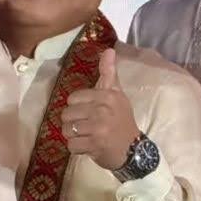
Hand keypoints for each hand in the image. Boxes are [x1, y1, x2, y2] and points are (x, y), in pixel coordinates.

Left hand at [61, 48, 139, 171]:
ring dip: (74, 136)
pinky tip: (89, 147)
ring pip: (67, 130)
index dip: (77, 108)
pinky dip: (77, 148)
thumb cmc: (122, 121)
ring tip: (87, 137)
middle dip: (74, 123)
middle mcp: (103, 109)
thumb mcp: (117, 95)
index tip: (90, 113)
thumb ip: (108, 74)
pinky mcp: (95, 144)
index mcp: (107, 95)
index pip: (73, 98)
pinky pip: (71, 145)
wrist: (134, 151)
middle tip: (88, 127)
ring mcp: (99, 127)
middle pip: (67, 114)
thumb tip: (108, 50)